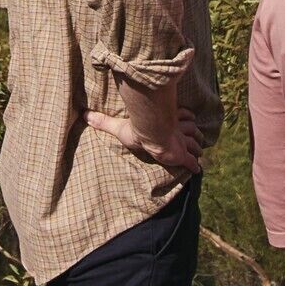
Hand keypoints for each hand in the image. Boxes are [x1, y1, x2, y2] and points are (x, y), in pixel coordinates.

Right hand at [85, 89, 204, 172]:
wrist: (153, 135)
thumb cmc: (138, 130)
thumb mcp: (118, 126)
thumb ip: (104, 122)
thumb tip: (85, 115)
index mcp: (165, 122)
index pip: (180, 116)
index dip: (185, 117)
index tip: (187, 117)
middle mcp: (175, 131)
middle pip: (191, 129)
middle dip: (194, 133)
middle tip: (196, 139)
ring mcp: (181, 143)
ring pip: (195, 143)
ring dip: (197, 147)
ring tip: (198, 151)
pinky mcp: (182, 155)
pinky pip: (191, 161)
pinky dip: (195, 166)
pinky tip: (197, 170)